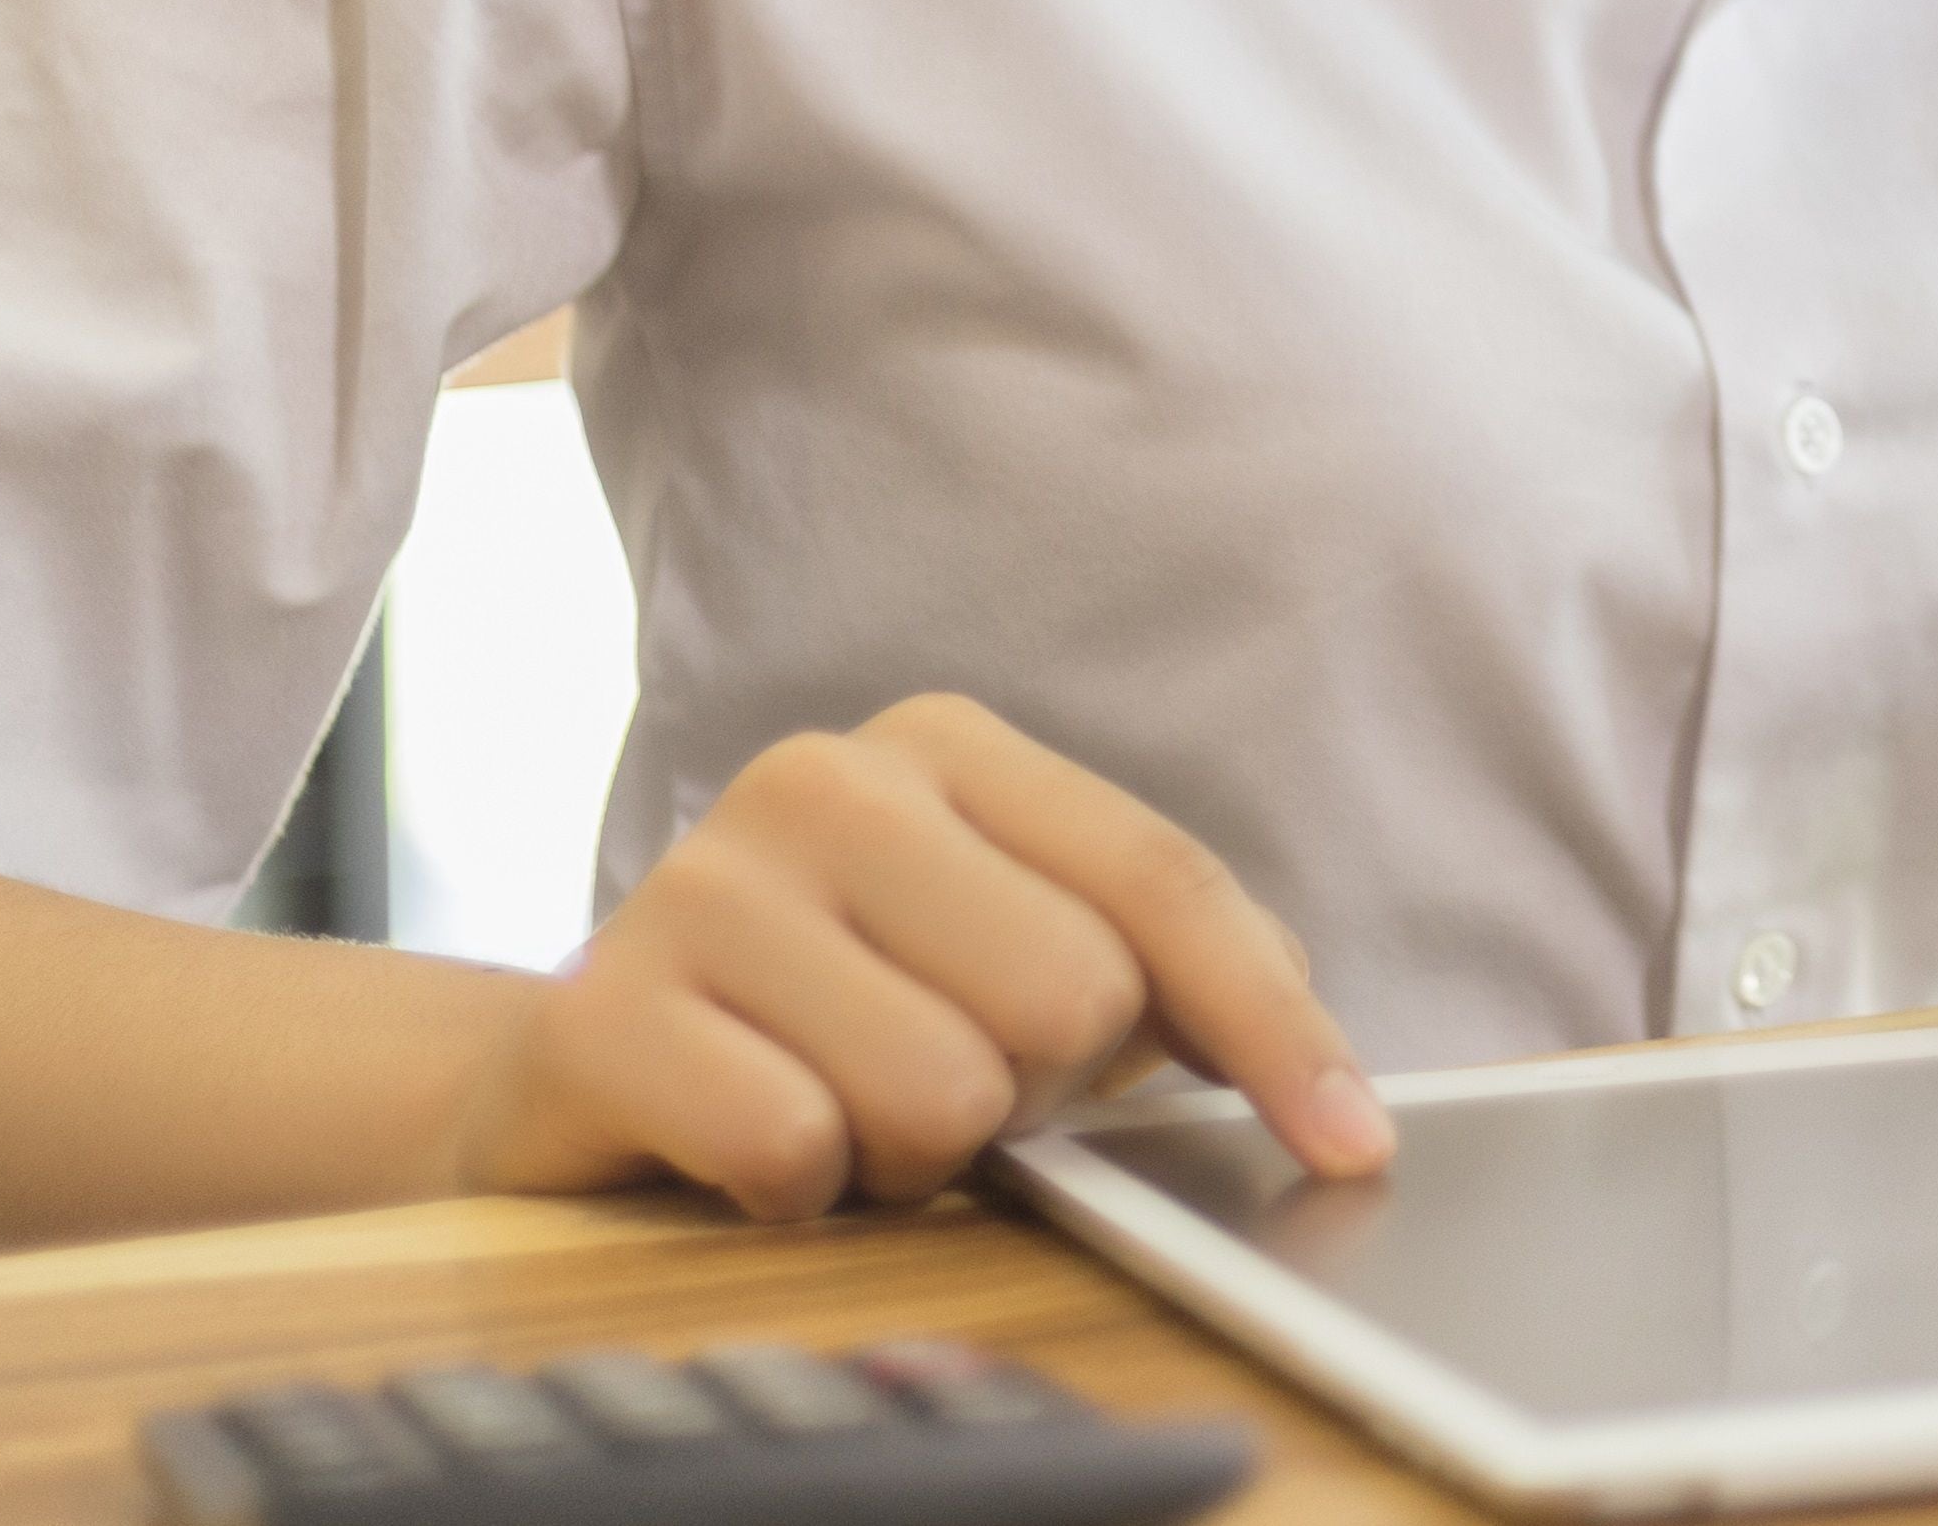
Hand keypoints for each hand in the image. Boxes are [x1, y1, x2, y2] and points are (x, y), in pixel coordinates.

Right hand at [447, 691, 1393, 1216]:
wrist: (582, 1065)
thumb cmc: (838, 1016)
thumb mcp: (1004, 960)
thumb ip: (1162, 971)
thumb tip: (1318, 1059)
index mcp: (949, 746)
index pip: (1162, 881)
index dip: (1272, 1026)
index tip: (1354, 1145)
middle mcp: (829, 775)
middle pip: (1070, 998)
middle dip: (1028, 1094)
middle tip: (936, 1081)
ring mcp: (708, 878)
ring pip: (946, 1092)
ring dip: (910, 1156)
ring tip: (841, 1110)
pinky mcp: (609, 1007)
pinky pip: (798, 1151)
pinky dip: (799, 1190)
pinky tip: (750, 1147)